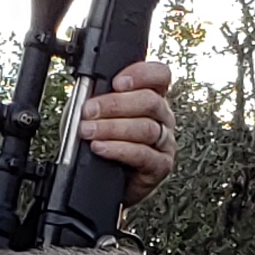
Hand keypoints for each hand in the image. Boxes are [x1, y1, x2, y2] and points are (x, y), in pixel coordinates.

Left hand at [78, 60, 176, 198]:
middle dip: (115, 105)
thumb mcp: (97, 113)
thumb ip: (99, 97)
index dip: (141, 74)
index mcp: (152, 96)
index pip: (159, 75)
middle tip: (89, 111)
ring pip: (146, 128)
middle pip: (150, 101)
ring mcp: (165, 142)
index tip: (116, 83)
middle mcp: (163, 117)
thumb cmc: (102, 142)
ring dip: (112, 128)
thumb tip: (88, 89)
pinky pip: (143, 154)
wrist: (102, 180)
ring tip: (88, 131)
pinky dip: (118, 149)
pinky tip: (100, 148)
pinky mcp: (161, 165)